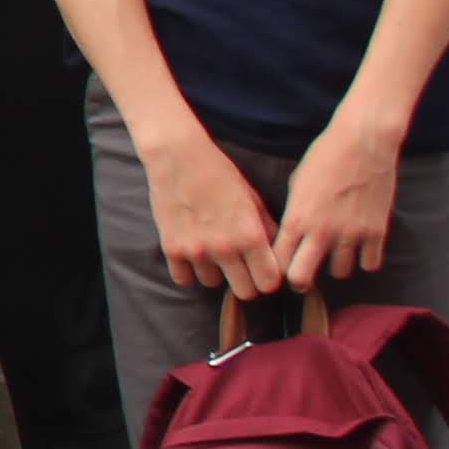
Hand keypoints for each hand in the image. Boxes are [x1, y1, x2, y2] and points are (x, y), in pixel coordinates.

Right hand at [138, 124, 282, 297]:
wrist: (177, 157)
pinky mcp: (171, 248)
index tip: (263, 269)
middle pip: (245, 292)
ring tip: (212, 252)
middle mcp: (225, 248)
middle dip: (246, 281)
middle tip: (240, 266)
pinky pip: (183, 279)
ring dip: (215, 272)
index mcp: (250, 236)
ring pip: (213, 284)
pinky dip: (188, 271)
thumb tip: (277, 251)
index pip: (269, 282)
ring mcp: (196, 250)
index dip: (268, 277)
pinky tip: (192, 255)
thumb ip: (267, 228)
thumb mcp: (253, 198)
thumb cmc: (219, 173)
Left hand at [271, 112, 403, 290]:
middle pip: (302, 278)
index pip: (278, 261)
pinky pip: (370, 264)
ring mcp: (351, 234)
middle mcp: (321, 232)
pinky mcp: (377, 232)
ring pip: (341, 272)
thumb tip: (290, 237)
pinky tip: (361, 247)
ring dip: (337, 264)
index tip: (280, 267)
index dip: (277, 269)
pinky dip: (365, 259)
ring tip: (336, 250)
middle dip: (301, 281)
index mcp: (296, 219)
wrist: (363, 142)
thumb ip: (295, 214)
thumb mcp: (297, 184)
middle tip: (305, 275)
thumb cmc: (324, 157)